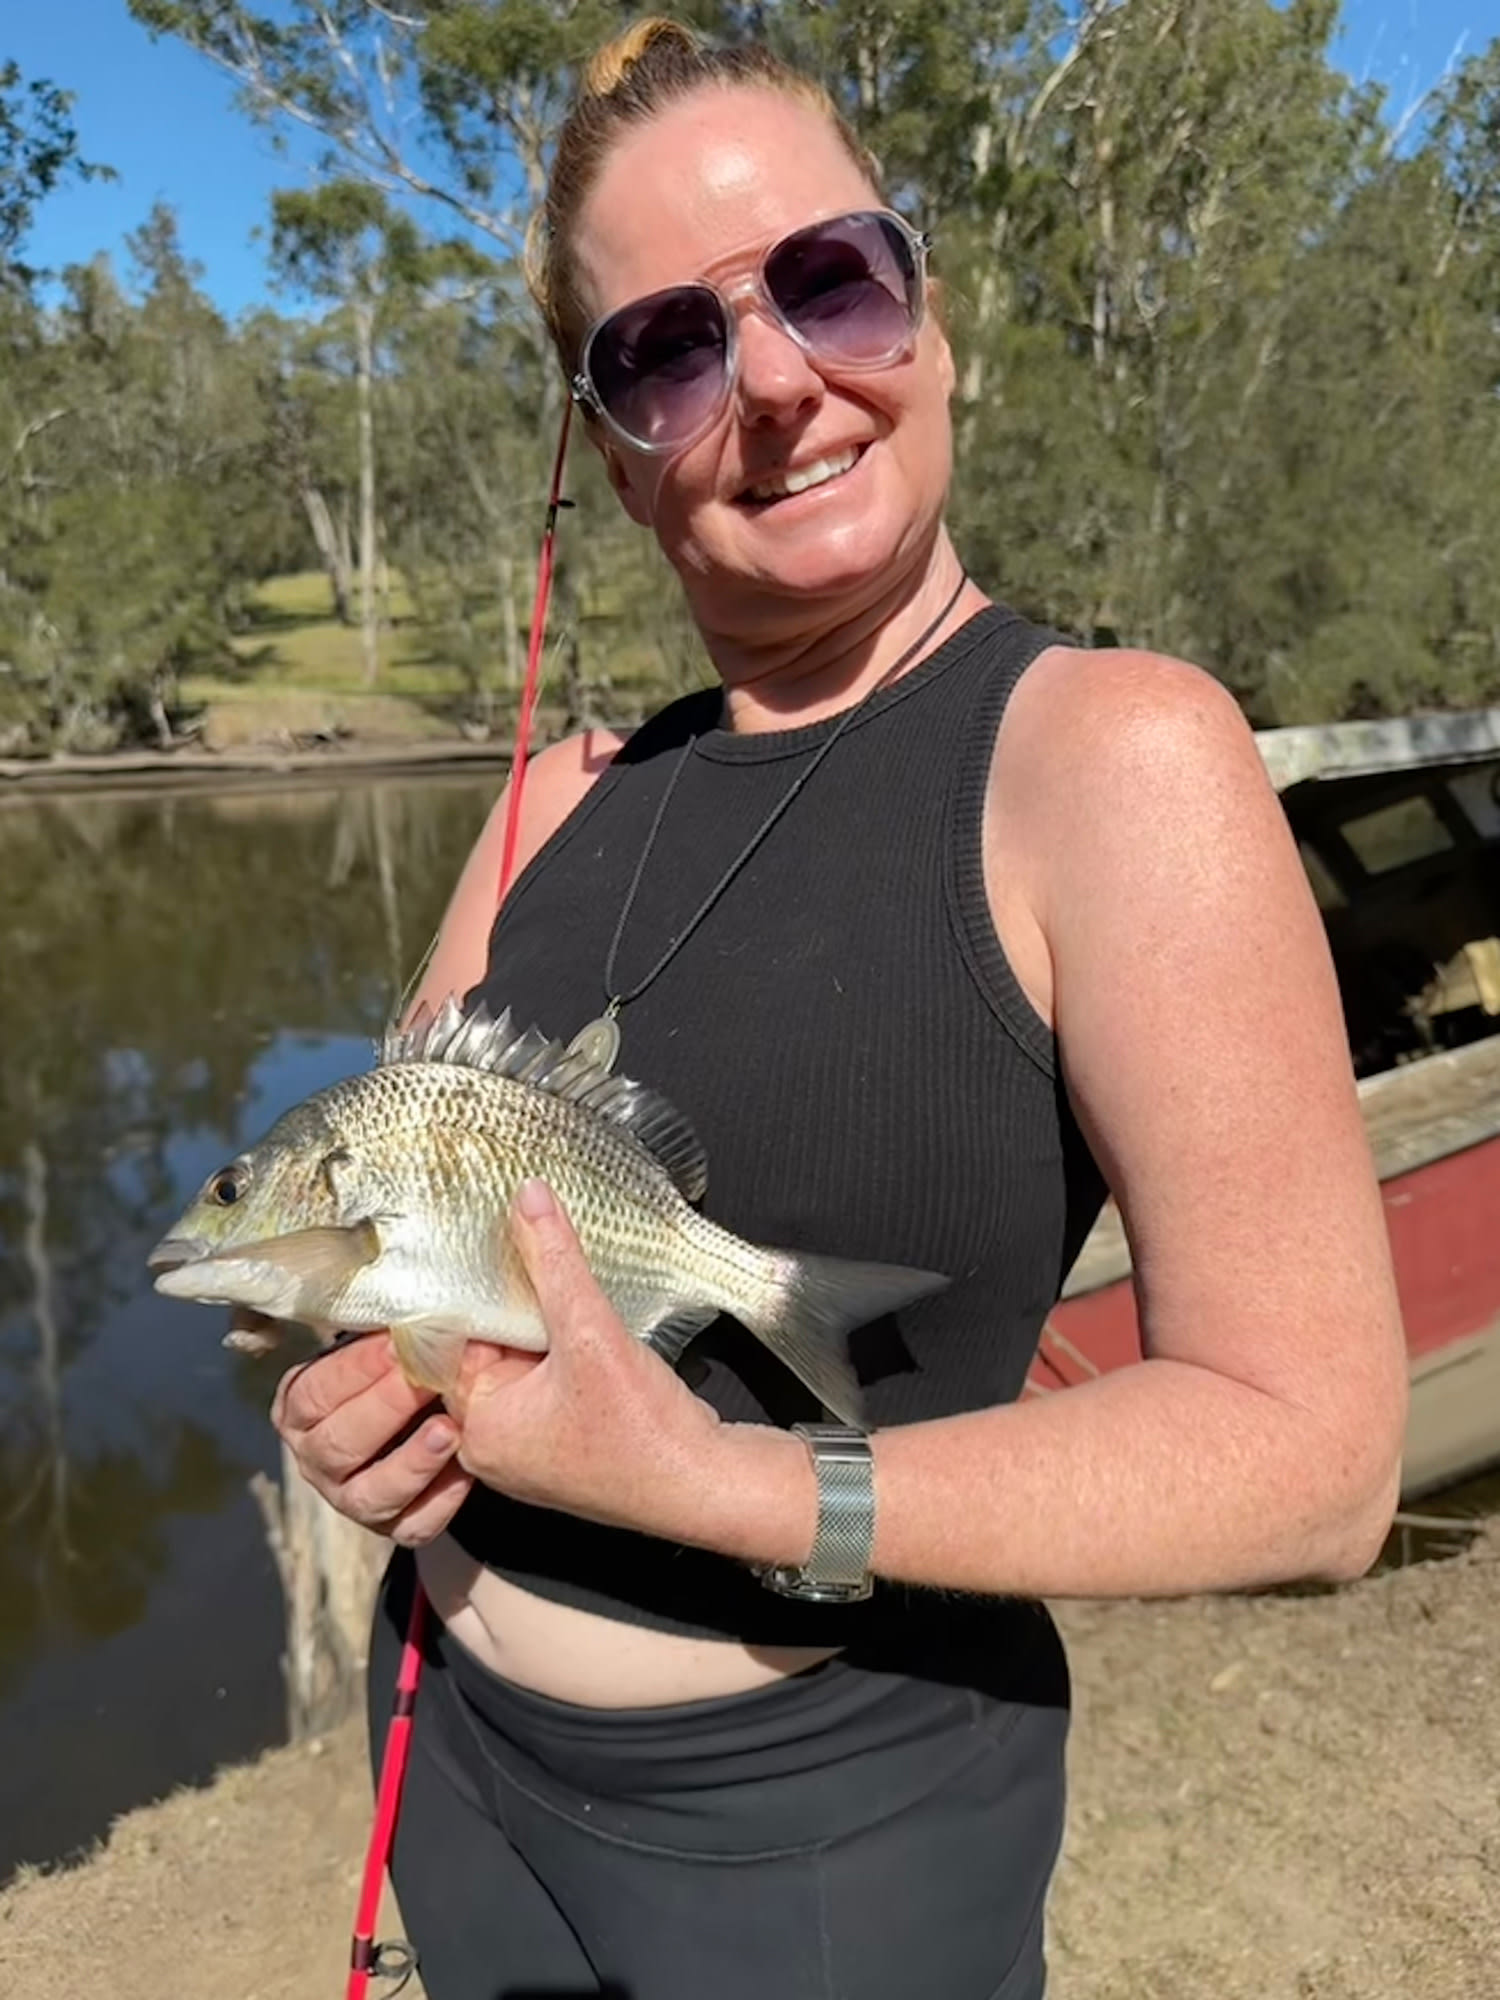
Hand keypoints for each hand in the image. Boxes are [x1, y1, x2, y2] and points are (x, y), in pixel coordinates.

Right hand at [272, 1332, 473, 1546]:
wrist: (430, 1413)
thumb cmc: (401, 1365)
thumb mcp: (379, 1341)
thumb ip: (381, 1322)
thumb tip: (410, 1283)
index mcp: (301, 1409)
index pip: (315, 1392)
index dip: (356, 1368)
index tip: (400, 1341)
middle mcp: (317, 1458)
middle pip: (339, 1443)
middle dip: (387, 1407)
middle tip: (429, 1376)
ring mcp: (352, 1498)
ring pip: (370, 1495)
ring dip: (412, 1461)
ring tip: (449, 1429)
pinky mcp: (396, 1527)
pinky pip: (413, 1525)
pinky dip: (440, 1500)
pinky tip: (467, 1470)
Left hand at [446, 1180, 729, 1546]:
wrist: (706, 1487)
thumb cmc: (645, 1433)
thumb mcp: (592, 1332)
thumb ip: (556, 1261)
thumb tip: (529, 1200)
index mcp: (478, 1429)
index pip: (451, 1343)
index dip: (473, 1291)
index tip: (485, 1248)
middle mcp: (493, 1449)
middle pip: (485, 1353)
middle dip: (509, 1307)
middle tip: (523, 1255)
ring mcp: (531, 1453)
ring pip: (519, 1367)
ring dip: (540, 1330)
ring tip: (558, 1286)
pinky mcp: (565, 1449)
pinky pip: (546, 1388)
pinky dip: (561, 1356)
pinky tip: (586, 1329)